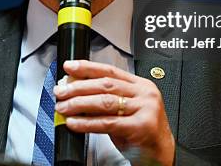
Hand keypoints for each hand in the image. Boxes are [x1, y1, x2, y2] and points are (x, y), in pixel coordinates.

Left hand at [53, 60, 175, 165]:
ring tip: (64, 107)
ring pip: (105, 101)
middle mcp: (144, 94)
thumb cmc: (140, 132)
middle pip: (105, 84)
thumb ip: (104, 100)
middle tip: (61, 91)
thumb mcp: (124, 111)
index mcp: (140, 85)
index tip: (69, 66)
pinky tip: (74, 123)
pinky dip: (87, 123)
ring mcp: (145, 109)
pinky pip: (107, 123)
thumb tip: (75, 91)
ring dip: (79, 104)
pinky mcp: (141, 127)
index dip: (87, 67)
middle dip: (78, 87)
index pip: (110, 70)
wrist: (159, 153)